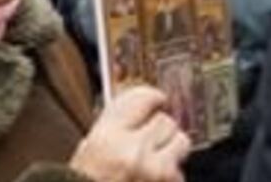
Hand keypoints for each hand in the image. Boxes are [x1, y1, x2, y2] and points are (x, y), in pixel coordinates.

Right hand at [69, 86, 189, 181]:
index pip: (143, 97)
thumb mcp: (88, 150)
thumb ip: (114, 127)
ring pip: (181, 142)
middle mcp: (136, 151)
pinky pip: (181, 171)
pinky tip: (153, 181)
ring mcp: (158, 173)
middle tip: (148, 136)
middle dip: (160, 127)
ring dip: (171, 148)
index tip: (154, 100)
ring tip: (154, 159)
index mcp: (108, 136)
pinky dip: (171, 174)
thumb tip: (139, 110)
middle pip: (166, 120)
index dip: (151, 98)